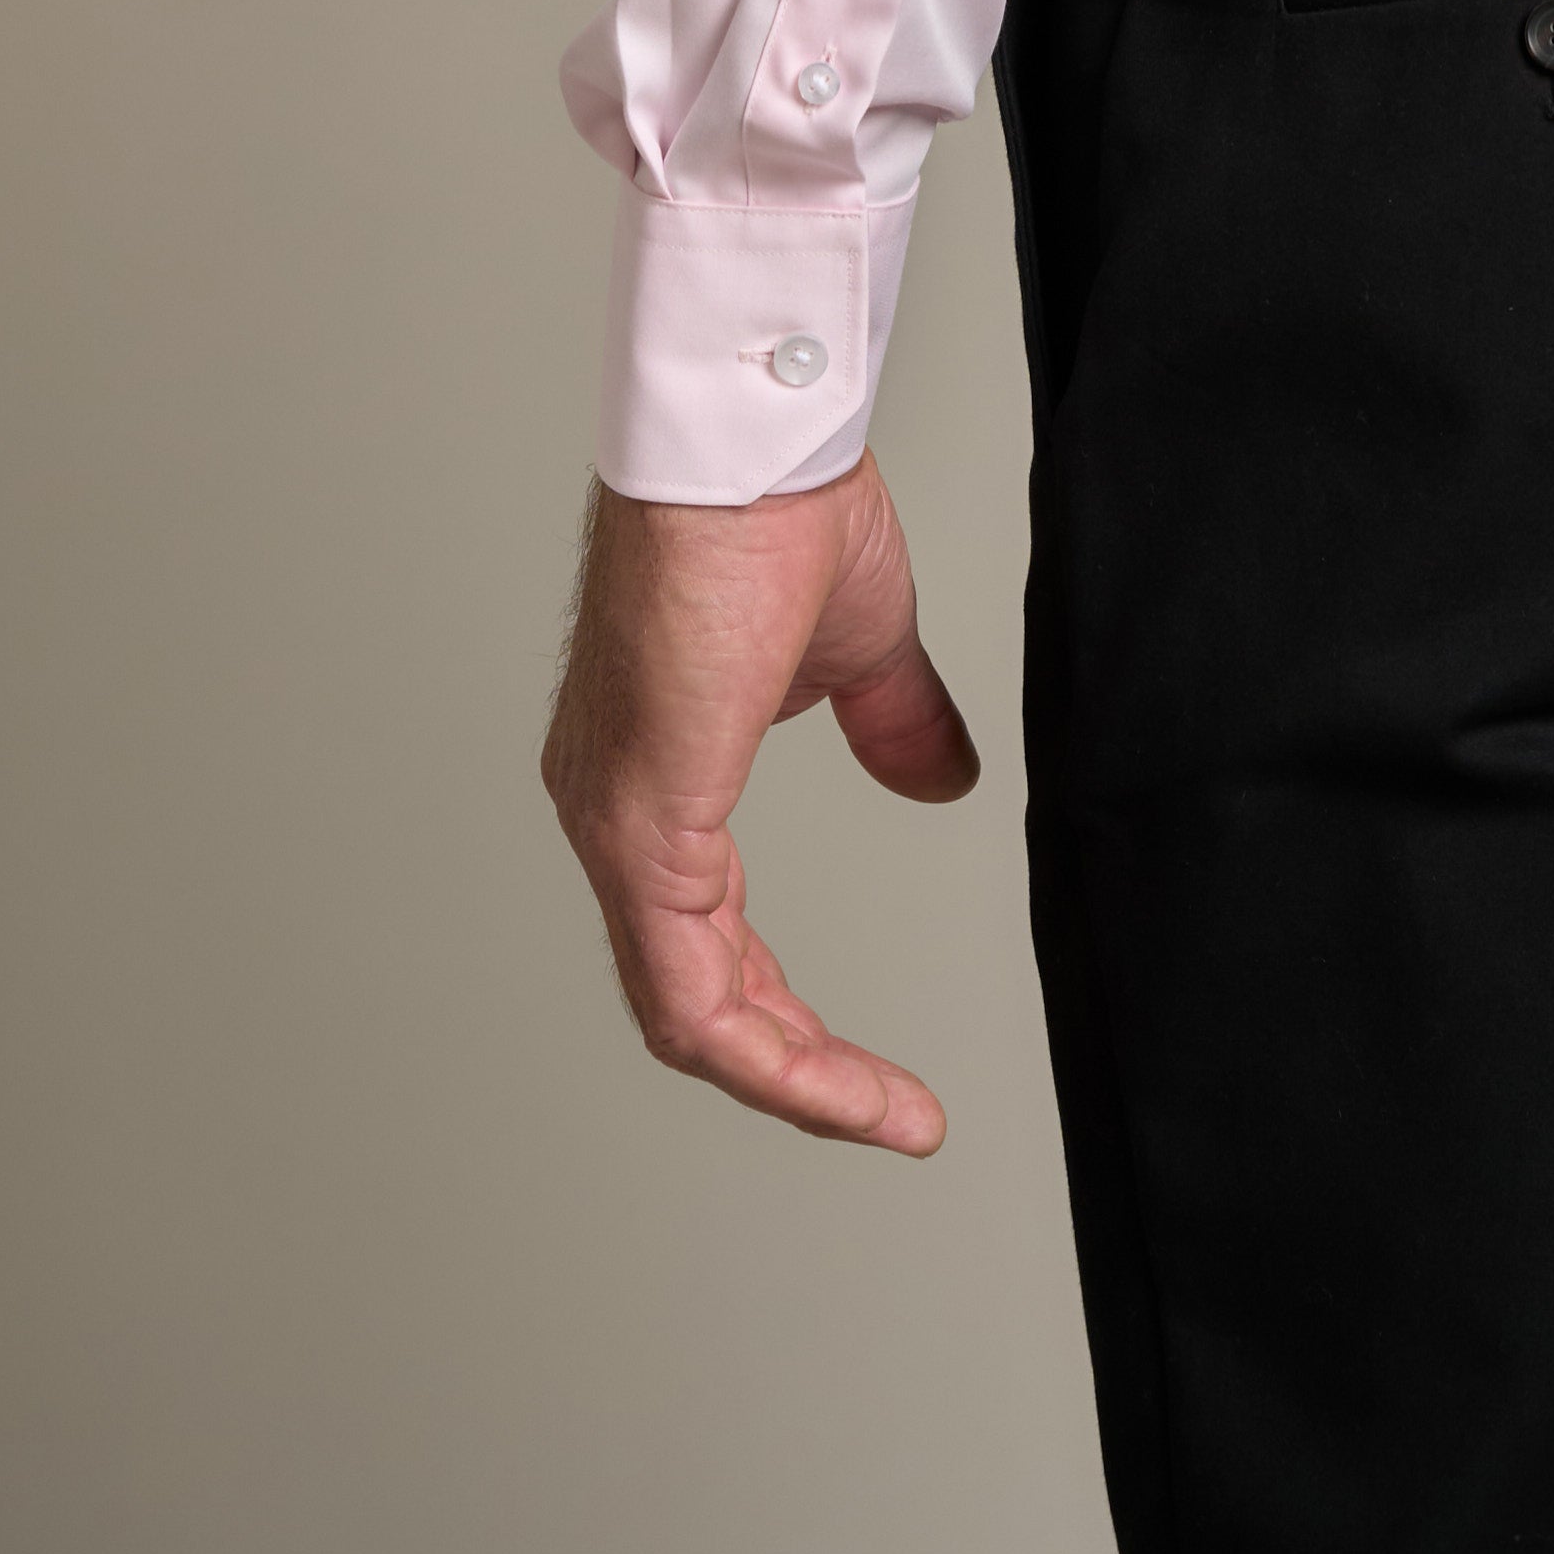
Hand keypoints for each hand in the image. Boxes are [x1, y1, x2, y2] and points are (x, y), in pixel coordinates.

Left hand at [541, 453, 977, 1154]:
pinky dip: (767, 1054)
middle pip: (696, 1001)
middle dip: (802, 1070)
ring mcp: (616, 824)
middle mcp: (615, 814)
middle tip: (893, 1115)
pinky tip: (838, 1081)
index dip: (793, 1018)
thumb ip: (891, 723)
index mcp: (659, 775)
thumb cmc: (781, 506)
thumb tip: (937, 786)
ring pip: (687, 1017)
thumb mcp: (861, 646)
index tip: (879, 1073)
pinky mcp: (639, 825)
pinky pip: (688, 995)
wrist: (753, 436)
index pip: (713, 945)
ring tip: (887, 1117)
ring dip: (793, 1081)